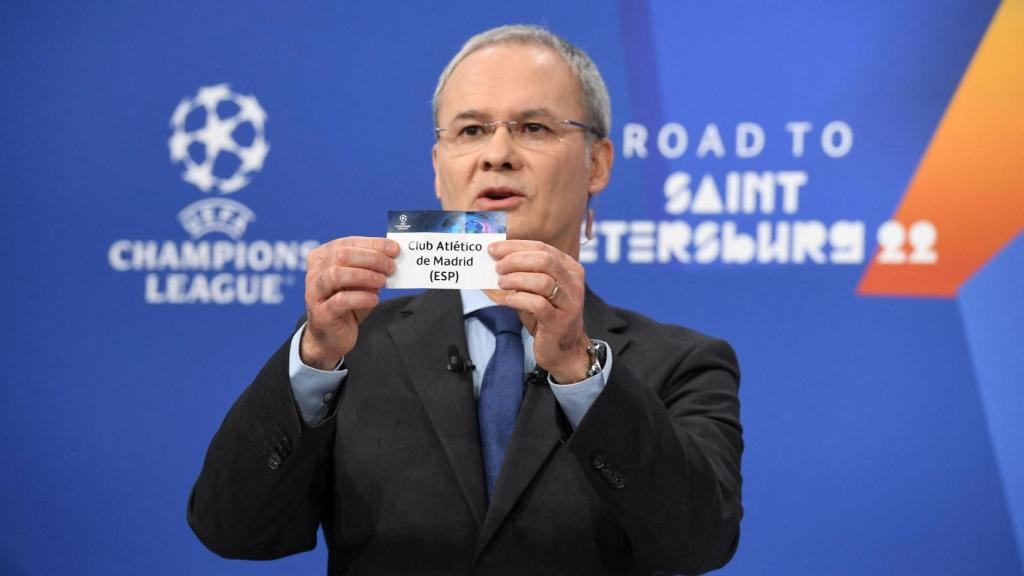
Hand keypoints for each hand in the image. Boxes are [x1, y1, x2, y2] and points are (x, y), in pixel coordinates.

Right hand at [302, 236, 397, 369]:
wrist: (332, 336)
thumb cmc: (348, 304)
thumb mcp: (360, 282)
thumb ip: (371, 268)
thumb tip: (392, 255)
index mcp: (322, 257)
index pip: (347, 243)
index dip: (372, 244)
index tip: (394, 249)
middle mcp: (314, 272)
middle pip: (342, 255)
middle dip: (371, 259)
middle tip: (391, 267)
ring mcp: (314, 293)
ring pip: (336, 275)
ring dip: (364, 276)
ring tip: (382, 281)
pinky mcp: (321, 313)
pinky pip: (340, 301)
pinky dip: (361, 297)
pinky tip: (374, 299)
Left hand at [488, 240, 590, 382]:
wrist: (563, 349)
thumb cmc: (546, 316)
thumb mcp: (535, 290)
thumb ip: (521, 274)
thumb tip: (492, 260)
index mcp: (569, 268)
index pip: (542, 248)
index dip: (515, 246)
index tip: (493, 248)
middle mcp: (573, 283)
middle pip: (544, 260)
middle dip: (515, 260)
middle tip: (497, 267)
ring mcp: (569, 302)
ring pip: (542, 281)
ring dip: (516, 279)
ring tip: (501, 283)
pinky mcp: (560, 321)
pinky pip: (538, 304)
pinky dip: (519, 299)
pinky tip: (509, 301)